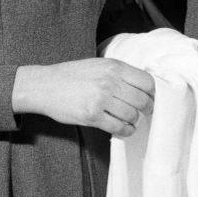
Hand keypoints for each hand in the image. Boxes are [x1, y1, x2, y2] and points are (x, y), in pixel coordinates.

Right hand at [12, 58, 154, 136]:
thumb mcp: (98, 65)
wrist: (45, 86)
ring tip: (131, 121)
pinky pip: (118, 127)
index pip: (146, 81)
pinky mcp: (92, 116)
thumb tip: (142, 85)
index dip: (152, 93)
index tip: (151, 98)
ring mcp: (101, 99)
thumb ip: (119, 73)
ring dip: (135, 121)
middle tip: (145, 112)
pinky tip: (124, 129)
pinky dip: (126, 131)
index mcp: (114, 66)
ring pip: (132, 115)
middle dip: (147, 108)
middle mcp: (109, 81)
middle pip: (142, 100)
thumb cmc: (72, 75)